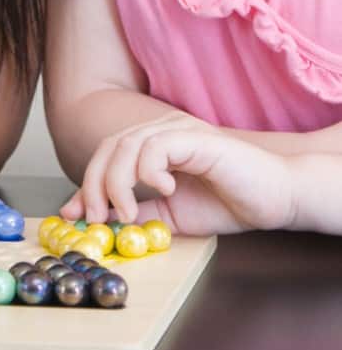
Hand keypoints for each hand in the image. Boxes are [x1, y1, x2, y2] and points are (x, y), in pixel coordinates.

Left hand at [61, 114, 294, 234]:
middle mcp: (161, 131)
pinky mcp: (195, 138)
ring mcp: (178, 130)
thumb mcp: (168, 216)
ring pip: (126, 144)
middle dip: (94, 184)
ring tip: (128, 213)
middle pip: (109, 147)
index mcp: (151, 146)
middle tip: (96, 217)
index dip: (86, 183)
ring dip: (117, 182)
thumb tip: (96, 219)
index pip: (106, 155)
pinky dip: (149, 170)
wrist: (273, 199)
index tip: (74, 215)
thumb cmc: (226, 203)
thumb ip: (136, 213)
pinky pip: (157, 146)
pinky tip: (164, 190)